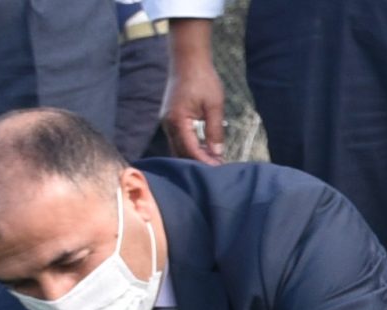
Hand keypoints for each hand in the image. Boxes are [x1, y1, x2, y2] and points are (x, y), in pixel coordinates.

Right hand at [160, 20, 226, 165]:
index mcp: (177, 120)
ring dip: (194, 156)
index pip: (190, 150)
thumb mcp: (214, 106)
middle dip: (199, 163)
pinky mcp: (171, 118)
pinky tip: (206, 150)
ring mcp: (167, 121)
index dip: (204, 162)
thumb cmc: (202, 79)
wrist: (187, 60)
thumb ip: (215, 131)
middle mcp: (168, 123)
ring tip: (214, 163)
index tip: (219, 170)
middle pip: (181, 153)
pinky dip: (191, 147)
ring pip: (178, 147)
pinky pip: (179, 139)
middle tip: (219, 171)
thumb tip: (217, 153)